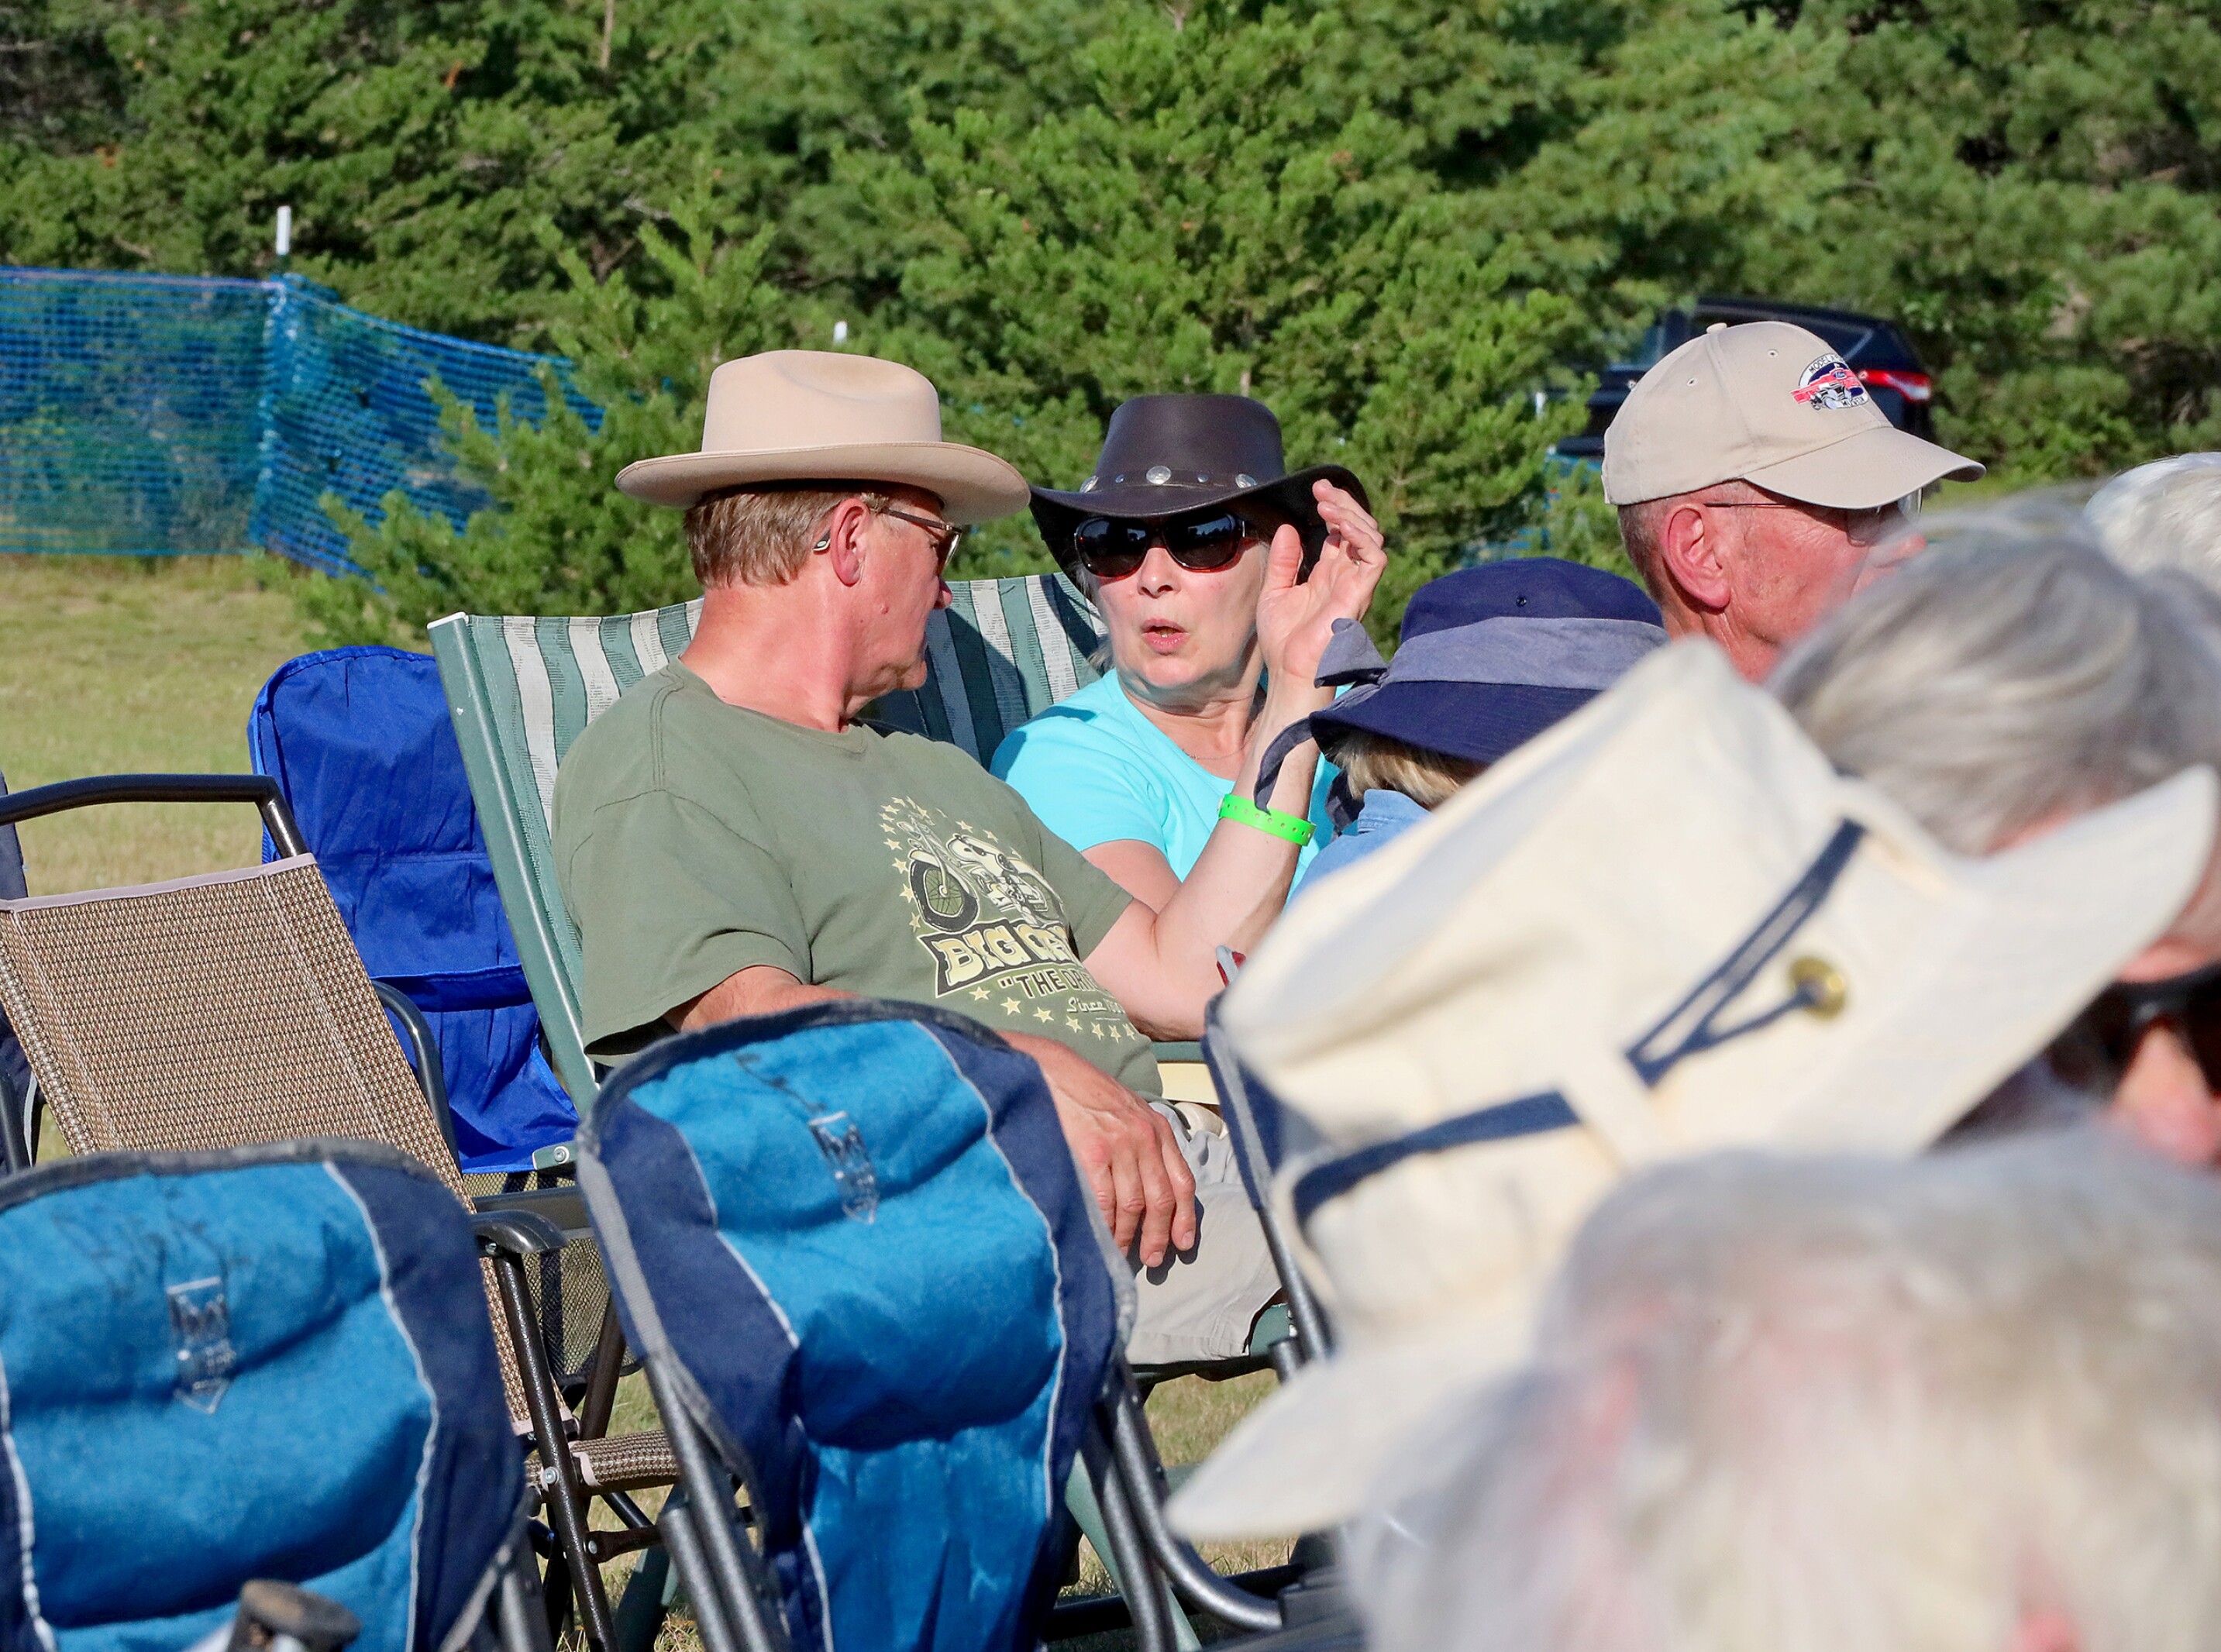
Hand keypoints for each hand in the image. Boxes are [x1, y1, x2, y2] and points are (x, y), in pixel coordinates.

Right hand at [1009, 1031, 1196, 1265]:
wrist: (1048, 1068)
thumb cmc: (1083, 1091)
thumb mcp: (1125, 1110)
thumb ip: (1142, 1141)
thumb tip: (1147, 1187)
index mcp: (1156, 1128)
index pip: (1182, 1181)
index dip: (1184, 1217)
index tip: (1182, 1244)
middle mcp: (1144, 1137)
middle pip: (1161, 1200)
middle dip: (1158, 1236)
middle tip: (1153, 1260)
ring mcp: (1119, 1144)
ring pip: (1133, 1206)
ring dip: (1128, 1236)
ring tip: (1120, 1254)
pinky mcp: (1091, 1152)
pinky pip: (1104, 1201)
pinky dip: (1105, 1226)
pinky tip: (1101, 1237)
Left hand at [1255, 480, 1387, 688]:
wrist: (1289, 672)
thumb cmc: (1284, 641)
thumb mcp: (1274, 591)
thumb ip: (1283, 561)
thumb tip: (1287, 528)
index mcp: (1328, 574)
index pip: (1340, 531)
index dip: (1333, 507)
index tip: (1316, 490)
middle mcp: (1345, 576)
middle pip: (1357, 528)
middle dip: (1343, 503)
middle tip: (1321, 489)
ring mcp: (1355, 584)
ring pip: (1371, 537)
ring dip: (1350, 514)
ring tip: (1326, 504)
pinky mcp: (1360, 593)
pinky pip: (1374, 557)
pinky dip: (1362, 537)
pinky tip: (1341, 526)